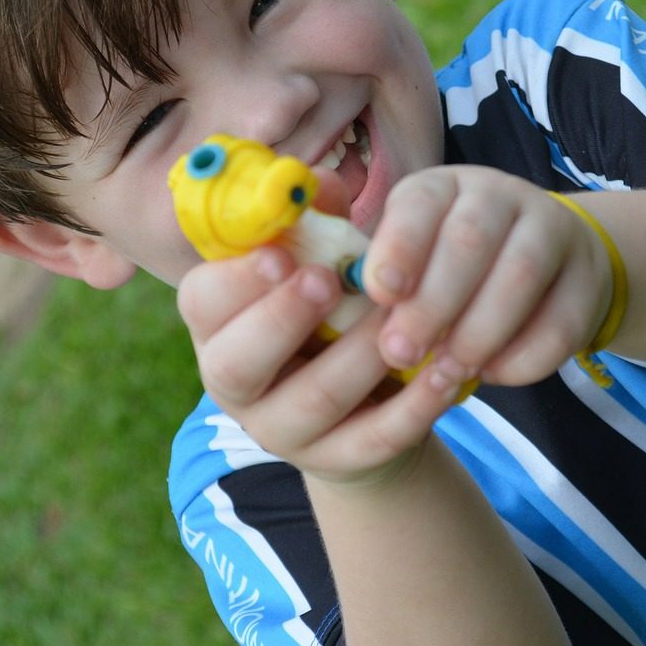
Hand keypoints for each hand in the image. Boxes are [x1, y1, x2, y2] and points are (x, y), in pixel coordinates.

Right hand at [176, 247, 464, 483]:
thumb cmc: (333, 311)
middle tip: (326, 281)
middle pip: (236, 363)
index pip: (201, 301)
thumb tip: (322, 183)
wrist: (365, 404)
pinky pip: (372, 440)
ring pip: (313, 400)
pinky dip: (412, 409)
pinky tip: (444, 374)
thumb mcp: (321, 262)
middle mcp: (236, 382)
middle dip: (280, 319)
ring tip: (402, 322)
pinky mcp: (338, 462)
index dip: (237, 278)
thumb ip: (317, 222)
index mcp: (220, 324)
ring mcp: (282, 430)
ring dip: (359, 356)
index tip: (282, 252)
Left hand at [360, 165, 612, 386]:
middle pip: (470, 240)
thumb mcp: (407, 258)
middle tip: (402, 353)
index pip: (421, 203)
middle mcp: (498, 195)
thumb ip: (370, 274)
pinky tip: (492, 375)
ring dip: (479, 332)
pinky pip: (561, 320)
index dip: (399, 246)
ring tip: (447, 371)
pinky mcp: (588, 277)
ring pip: (520, 275)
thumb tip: (320, 297)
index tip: (380, 293)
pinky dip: (523, 356)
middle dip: (433, 303)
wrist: (546, 270)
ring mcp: (551, 230)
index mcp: (442, 187)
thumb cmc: (447, 271)